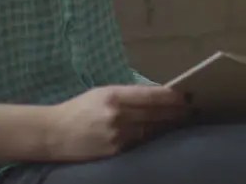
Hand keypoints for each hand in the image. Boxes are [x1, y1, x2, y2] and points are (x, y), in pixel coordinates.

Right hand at [44, 85, 188, 160]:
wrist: (53, 133)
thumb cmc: (79, 109)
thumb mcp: (101, 93)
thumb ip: (126, 95)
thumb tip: (154, 96)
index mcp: (113, 96)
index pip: (150, 96)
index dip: (171, 97)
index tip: (186, 95)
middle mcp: (117, 116)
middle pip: (155, 113)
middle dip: (176, 111)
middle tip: (192, 108)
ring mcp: (117, 136)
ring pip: (151, 130)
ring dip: (167, 125)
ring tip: (181, 120)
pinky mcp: (115, 151)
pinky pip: (139, 142)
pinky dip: (151, 137)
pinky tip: (161, 134)